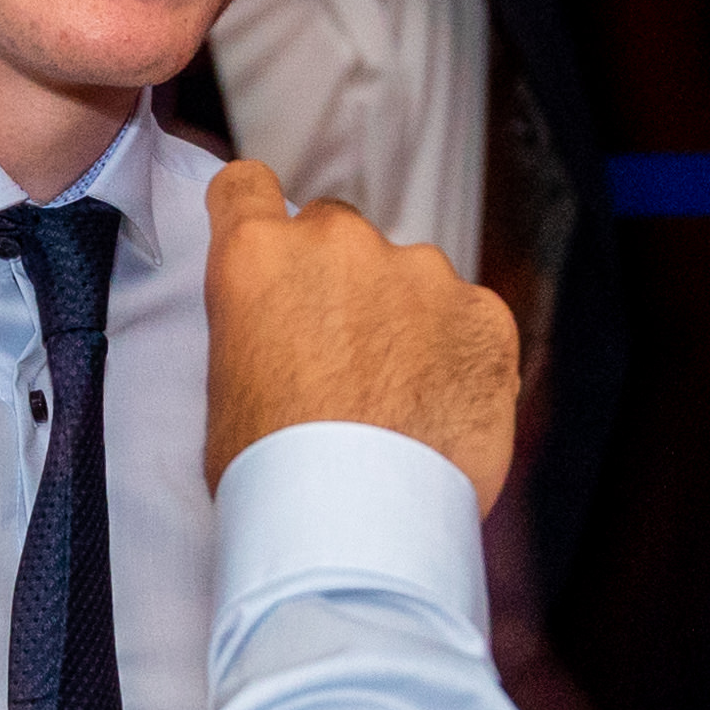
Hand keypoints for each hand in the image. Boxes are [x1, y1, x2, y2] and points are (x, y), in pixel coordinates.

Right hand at [203, 159, 521, 513]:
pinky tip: (441, 410)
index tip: (267, 240)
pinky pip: (467, 318)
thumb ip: (256, 330)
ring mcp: (420, 271)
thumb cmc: (277, 473)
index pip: (247, 187)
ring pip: (409, 277)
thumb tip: (280, 335)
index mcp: (258, 256)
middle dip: (337, 279)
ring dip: (403, 318)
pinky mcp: (484, 311)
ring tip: (397, 400)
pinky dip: (457, 353)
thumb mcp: (225, 390)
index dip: (255, 212)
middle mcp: (339, 243)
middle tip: (338, 354)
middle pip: (335, 232)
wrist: (360, 522)